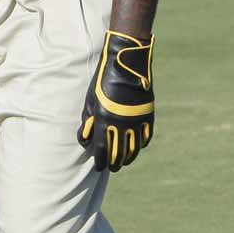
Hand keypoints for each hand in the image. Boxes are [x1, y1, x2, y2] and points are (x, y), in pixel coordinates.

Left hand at [79, 30, 154, 171]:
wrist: (126, 64)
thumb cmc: (102, 81)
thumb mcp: (90, 101)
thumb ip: (88, 122)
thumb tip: (86, 140)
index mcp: (104, 120)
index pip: (102, 150)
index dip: (100, 161)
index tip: (99, 167)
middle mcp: (121, 123)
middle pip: (118, 153)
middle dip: (114, 163)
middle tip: (112, 168)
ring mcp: (136, 120)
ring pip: (134, 148)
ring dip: (128, 158)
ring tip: (124, 162)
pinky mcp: (147, 115)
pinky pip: (145, 137)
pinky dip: (140, 145)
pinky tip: (136, 148)